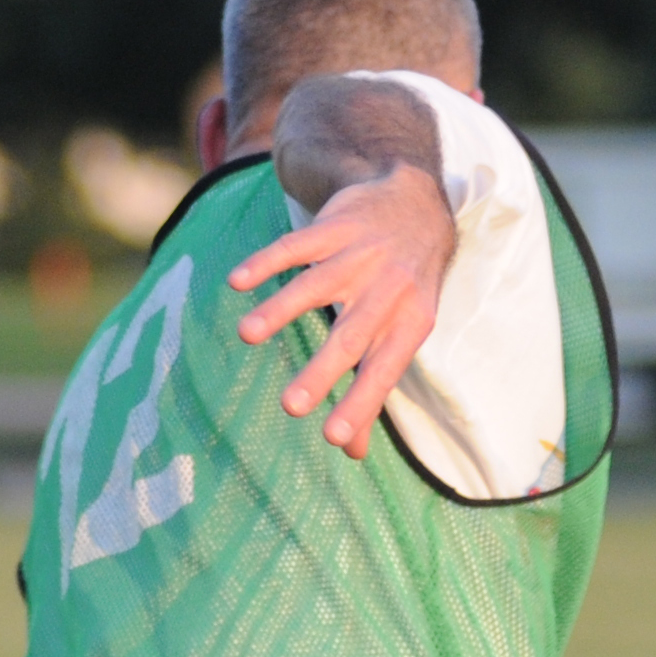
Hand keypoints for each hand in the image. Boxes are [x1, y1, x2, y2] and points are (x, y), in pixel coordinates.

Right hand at [226, 164, 454, 459]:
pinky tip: (238, 281)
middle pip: (351, 335)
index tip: (334, 438)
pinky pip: (298, 244)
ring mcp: (362, 256)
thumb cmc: (404, 286)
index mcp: (408, 325)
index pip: (384, 371)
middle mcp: (388, 291)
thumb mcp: (403, 334)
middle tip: (290, 406)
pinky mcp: (336, 226)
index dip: (361, 404)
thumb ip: (372, 391)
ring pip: (318, 285)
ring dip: (282, 309)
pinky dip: (267, 261)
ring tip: (247, 336)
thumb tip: (352, 453)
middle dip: (322, 371)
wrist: (417, 203)